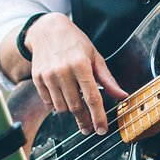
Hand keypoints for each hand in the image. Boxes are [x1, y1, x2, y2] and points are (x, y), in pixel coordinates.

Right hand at [26, 13, 126, 135]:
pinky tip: (62, 95)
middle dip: (84, 121)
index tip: (102, 129)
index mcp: (80, 65)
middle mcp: (62, 71)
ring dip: (70, 111)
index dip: (98, 117)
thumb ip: (108, 79)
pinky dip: (57, 103)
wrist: (47, 30)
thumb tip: (122, 96)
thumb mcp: (95, 57)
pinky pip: (48, 102)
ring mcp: (47, 75)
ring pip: (61, 107)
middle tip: (89, 129)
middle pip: (76, 106)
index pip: (92, 97)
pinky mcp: (37, 79)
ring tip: (76, 105)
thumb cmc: (74, 42)